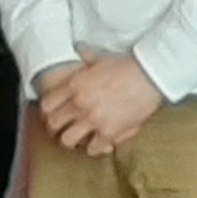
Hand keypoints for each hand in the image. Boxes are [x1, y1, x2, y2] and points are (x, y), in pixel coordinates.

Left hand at [40, 51, 164, 157]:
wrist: (150, 76)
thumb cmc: (127, 66)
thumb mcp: (102, 57)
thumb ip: (86, 55)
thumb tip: (79, 48)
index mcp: (75, 85)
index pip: (46, 105)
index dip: (47, 112)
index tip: (53, 114)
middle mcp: (80, 104)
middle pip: (53, 125)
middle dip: (56, 128)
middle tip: (63, 128)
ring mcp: (93, 119)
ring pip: (67, 140)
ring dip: (72, 140)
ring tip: (79, 137)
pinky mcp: (109, 132)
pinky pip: (92, 149)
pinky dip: (95, 147)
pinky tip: (99, 141)